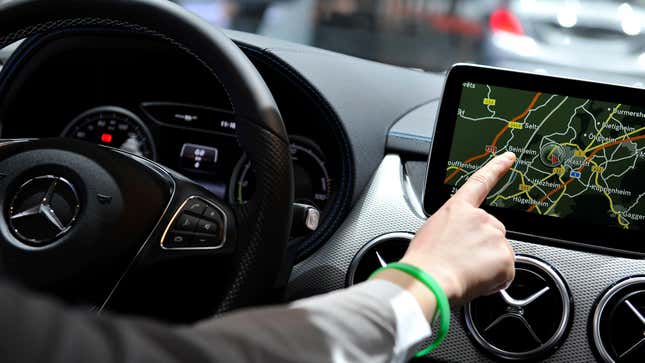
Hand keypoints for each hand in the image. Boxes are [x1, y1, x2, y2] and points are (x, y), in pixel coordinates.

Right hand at [374, 152, 516, 316]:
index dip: (496, 168)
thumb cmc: (423, 262)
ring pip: (498, 253)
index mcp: (459, 209)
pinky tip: (475, 281)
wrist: (428, 280)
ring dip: (487, 265)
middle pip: (492, 231)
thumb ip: (452, 229)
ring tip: (465, 273)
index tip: (509, 158)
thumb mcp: (431, 233)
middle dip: (483, 247)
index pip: (481, 182)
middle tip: (463, 262)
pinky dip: (494, 280)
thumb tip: (460, 242)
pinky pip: (504, 272)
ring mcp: (495, 236)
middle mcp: (480, 217)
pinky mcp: (505, 257)